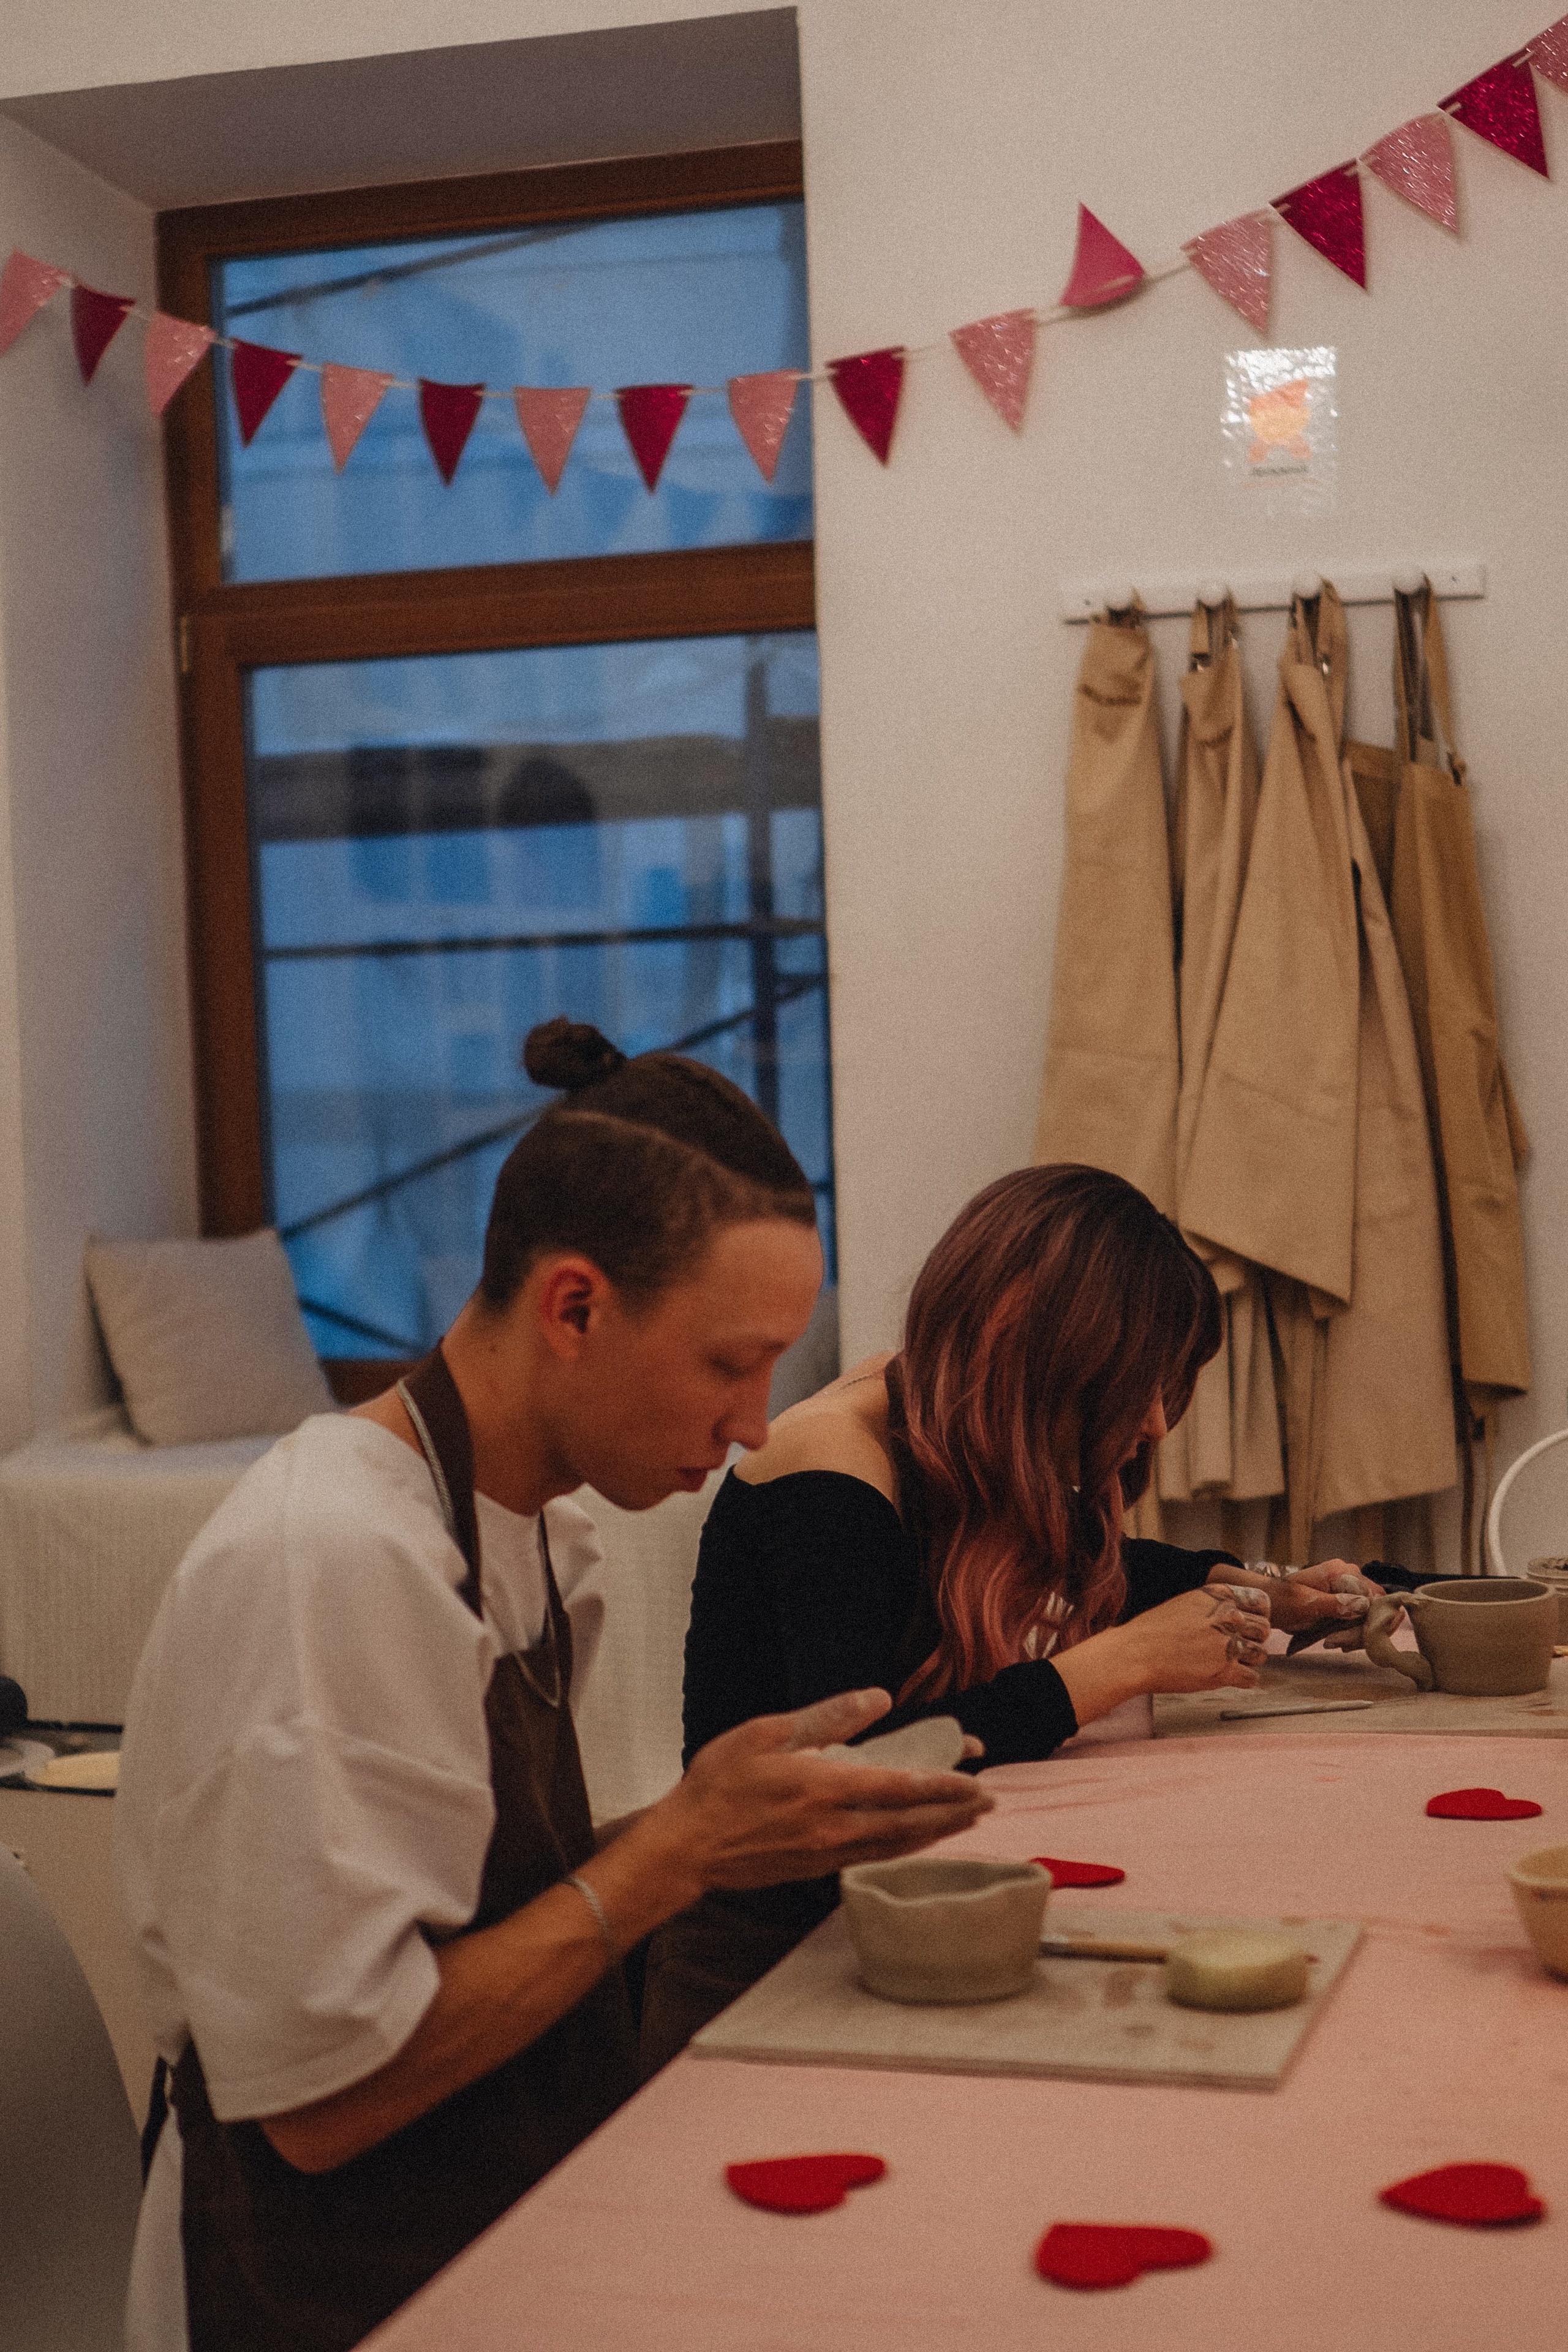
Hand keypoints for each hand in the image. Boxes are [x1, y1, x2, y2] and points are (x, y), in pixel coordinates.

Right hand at [641, 1689, 994, 1897]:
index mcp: (824, 1787)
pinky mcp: (815, 1869)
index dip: (944, 1785)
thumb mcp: (766, 1734)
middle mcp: (834, 1826)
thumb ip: (827, 1717)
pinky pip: (873, 1857)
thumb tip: (877, 1699)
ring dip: (936, 1833)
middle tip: (989, 1802)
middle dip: (953, 1813)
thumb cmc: (718, 1784)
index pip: (901, 1786)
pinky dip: (903, 1847)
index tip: (977, 1781)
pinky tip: (915, 1840)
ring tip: (966, 1821)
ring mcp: (826, 1853)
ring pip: (896, 1845)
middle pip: (910, 1823)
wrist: (685, 1848)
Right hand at [1121, 1582, 1271, 1692]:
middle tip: (1236, 1646)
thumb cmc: (1154, 1630)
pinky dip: (1242, 1680)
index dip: (1258, 1615)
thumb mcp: (1186, 1603)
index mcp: (1219, 1596)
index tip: (1250, 1623)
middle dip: (1254, 1639)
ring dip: (1248, 1660)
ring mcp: (1229, 1644)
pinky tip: (1225, 1675)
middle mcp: (1228, 1617)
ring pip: (1261, 1654)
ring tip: (1227, 1661)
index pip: (1261, 1602)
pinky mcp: (1225, 1671)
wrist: (1135, 1654)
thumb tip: (1237, 1617)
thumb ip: (1215, 1607)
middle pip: (1264, 1629)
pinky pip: (1252, 1678)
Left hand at [1273, 1559, 1388, 1649]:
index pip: (1374, 1597)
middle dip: (1361, 1631)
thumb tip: (1364, 1605)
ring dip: (1357, 1635)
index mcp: (1341, 1572)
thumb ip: (1335, 1604)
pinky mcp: (1347, 1602)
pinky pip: (1363, 1620)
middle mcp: (1351, 1577)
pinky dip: (1354, 1634)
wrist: (1269, 1603)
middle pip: (1376, 1608)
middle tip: (1338, 1644)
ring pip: (1372, 1617)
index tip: (1346, 1639)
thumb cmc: (1282, 1600)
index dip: (1368, 1621)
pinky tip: (1338, 1641)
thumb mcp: (1306, 1604)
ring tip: (1334, 1642)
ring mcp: (1350, 1589)